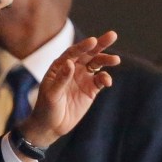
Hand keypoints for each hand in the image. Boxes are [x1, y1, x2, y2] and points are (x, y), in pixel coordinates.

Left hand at [15, 31, 119, 151]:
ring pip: (97, 64)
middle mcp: (72, 68)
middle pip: (88, 53)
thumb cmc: (46, 107)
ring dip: (106, 60)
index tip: (93, 41)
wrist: (51, 125)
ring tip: (116, 60)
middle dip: (100, 44)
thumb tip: (70, 63)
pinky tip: (107, 81)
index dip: (83, 46)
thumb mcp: (51, 93)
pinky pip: (100, 80)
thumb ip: (61, 79)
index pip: (72, 52)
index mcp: (60, 66)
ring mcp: (82, 78)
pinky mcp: (90, 90)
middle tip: (113, 35)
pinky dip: (105, 78)